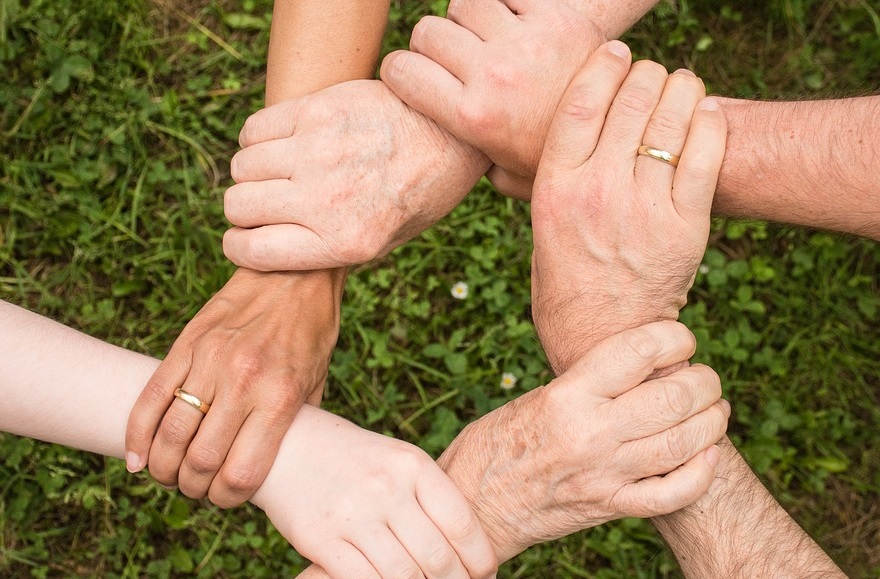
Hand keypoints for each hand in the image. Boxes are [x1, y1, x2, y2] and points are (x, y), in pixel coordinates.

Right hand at [125, 268, 344, 506]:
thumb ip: (295, 424)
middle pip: (200, 461)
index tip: (225, 498)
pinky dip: (137, 434)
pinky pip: (151, 397)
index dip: (227, 499)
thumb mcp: (317, 382)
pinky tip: (137, 457)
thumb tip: (277, 465)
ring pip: (170, 434)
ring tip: (168, 474)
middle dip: (193, 488)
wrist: (294, 273)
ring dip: (163, 467)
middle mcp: (243, 382)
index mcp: (280, 398)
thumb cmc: (311, 332)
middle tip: (195, 488)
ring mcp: (210, 361)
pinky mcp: (187, 343)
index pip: (241, 473)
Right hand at [222, 79, 489, 270]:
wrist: (452, 134)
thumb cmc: (418, 193)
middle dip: (244, 209)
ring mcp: (319, 152)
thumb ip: (329, 249)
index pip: (251, 251)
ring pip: (242, 166)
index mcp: (345, 242)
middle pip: (238, 206)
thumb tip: (270, 249)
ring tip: (279, 171)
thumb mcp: (385, 242)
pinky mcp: (318, 110)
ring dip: (252, 172)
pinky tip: (283, 143)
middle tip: (267, 203)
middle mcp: (327, 200)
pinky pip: (254, 129)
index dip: (240, 246)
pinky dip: (258, 139)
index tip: (247, 238)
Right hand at [251, 405, 497, 578]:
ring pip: (405, 576)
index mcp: (412, 465)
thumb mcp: (397, 461)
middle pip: (438, 557)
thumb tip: (468, 548)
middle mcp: (386, 488)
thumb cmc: (354, 460)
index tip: (485, 575)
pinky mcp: (321, 540)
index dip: (481, 560)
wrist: (287, 446)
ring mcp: (353, 515)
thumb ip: (429, 497)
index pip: (462, 524)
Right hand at [381, 0, 604, 198]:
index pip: (401, 70)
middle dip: (433, 45)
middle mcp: (493, 75)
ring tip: (485, 40)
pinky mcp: (555, 16)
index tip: (412, 77)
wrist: (622, 131)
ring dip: (468, 19)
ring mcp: (524, 42)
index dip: (400, 71)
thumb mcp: (504, 175)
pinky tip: (515, 27)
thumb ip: (467, 160)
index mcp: (472, 116)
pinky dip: (505, 6)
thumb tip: (439, 152)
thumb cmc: (555, 158)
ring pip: (463, 4)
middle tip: (454, 61)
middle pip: (428, 32)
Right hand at [438, 321, 728, 561]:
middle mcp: (589, 433)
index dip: (674, 337)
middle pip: (673, 397)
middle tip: (706, 378)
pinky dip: (701, 473)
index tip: (682, 339)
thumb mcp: (536, 398)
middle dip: (704, 381)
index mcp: (566, 396)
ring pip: (684, 443)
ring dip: (712, 422)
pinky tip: (707, 455)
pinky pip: (673, 493)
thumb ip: (587, 384)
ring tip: (715, 409)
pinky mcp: (610, 507)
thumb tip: (642, 366)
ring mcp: (604, 474)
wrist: (474, 504)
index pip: (639, 351)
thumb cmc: (497, 443)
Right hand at [530, 42, 726, 371]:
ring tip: (682, 86)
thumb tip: (543, 137)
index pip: (580, 102)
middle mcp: (598, 191)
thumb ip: (544, 181)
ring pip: (671, 118)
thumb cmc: (565, 282)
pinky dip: (709, 122)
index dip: (602, 66)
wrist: (604, 338)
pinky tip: (706, 112)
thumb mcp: (539, 228)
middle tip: (651, 74)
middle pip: (630, 100)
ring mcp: (644, 207)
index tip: (615, 53)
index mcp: (555, 188)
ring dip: (681, 89)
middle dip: (645, 74)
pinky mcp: (685, 226)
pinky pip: (706, 153)